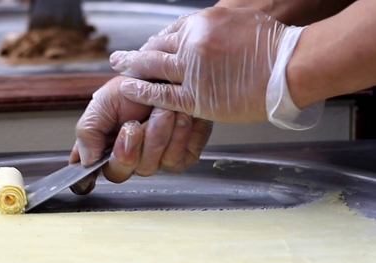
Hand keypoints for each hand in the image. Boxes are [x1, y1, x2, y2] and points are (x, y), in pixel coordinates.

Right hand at [69, 76, 211, 194]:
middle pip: (120, 172)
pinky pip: (175, 161)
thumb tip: (85, 160)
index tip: (98, 158)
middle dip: (129, 145)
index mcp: (104, 145)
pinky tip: (179, 118)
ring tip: (162, 110)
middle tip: (135, 122)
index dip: (90, 173)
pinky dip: (178, 136)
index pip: (90, 171)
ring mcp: (153, 161)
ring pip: (148, 167)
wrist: (172, 74)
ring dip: (156, 135)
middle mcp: (127, 158)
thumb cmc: (139, 83)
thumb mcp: (105, 100)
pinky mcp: (179, 159)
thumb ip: (88, 130)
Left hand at [110, 7, 287, 123]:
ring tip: (118, 69)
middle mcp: (192, 44)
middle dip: (135, 54)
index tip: (147, 47)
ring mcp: (192, 71)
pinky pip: (163, 94)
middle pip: (156, 47)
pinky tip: (128, 89)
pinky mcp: (197, 97)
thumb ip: (215, 28)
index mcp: (203, 23)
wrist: (290, 67)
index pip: (170, 32)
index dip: (155, 41)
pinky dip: (143, 91)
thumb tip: (204, 32)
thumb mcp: (240, 21)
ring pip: (153, 67)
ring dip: (132, 68)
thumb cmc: (273, 45)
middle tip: (119, 57)